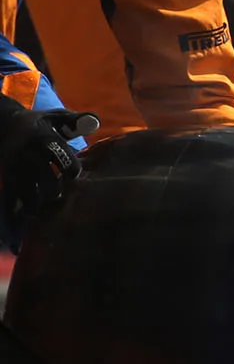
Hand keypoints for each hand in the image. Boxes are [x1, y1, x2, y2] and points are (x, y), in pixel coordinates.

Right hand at [0, 101, 91, 232]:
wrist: (0, 124)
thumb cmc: (38, 123)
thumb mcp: (55, 117)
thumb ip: (75, 121)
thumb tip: (94, 122)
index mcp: (41, 139)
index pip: (59, 154)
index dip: (71, 167)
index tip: (80, 177)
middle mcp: (26, 157)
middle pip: (43, 179)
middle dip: (56, 193)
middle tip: (67, 205)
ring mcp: (14, 172)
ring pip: (26, 195)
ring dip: (38, 211)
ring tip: (48, 229)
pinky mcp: (5, 183)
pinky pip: (8, 205)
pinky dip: (12, 225)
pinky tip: (17, 246)